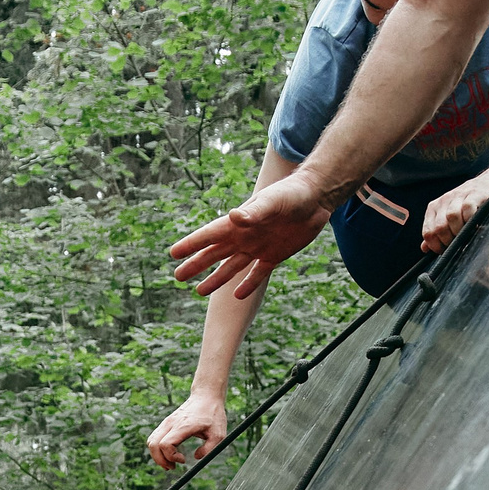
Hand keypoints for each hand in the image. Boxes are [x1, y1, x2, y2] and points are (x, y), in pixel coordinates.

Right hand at [149, 393, 228, 469]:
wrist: (206, 397)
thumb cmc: (213, 415)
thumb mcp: (218, 434)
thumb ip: (209, 449)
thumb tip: (196, 457)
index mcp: (183, 426)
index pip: (166, 444)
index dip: (171, 457)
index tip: (184, 460)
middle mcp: (171, 423)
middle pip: (153, 444)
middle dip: (160, 460)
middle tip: (172, 468)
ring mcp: (167, 422)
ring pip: (151, 441)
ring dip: (157, 455)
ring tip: (169, 463)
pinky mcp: (166, 423)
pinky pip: (155, 437)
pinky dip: (157, 449)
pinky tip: (168, 454)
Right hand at [169, 170, 333, 299]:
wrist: (316, 198)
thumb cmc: (292, 194)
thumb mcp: (273, 201)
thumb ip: (254, 212)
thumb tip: (234, 217)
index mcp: (239, 223)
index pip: (210, 235)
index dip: (192, 244)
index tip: (173, 253)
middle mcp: (244, 236)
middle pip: (215, 254)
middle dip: (196, 264)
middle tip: (178, 277)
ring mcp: (258, 247)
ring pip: (232, 267)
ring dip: (216, 279)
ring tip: (199, 292)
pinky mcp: (274, 256)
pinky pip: (257, 274)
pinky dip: (247, 285)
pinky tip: (236, 295)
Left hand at [423, 167, 488, 252]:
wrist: (488, 182)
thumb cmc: (467, 204)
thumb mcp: (448, 216)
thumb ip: (436, 232)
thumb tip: (425, 248)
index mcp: (434, 208)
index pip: (428, 232)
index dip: (436, 246)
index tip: (446, 251)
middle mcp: (444, 201)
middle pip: (439, 227)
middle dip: (448, 241)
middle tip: (458, 246)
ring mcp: (458, 196)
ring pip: (451, 217)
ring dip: (459, 231)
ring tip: (466, 236)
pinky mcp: (474, 194)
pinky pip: (468, 208)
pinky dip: (470, 220)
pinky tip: (475, 225)